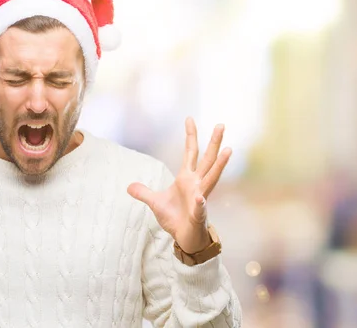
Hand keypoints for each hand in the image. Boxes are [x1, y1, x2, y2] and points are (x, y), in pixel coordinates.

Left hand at [127, 117, 230, 253]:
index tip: (189, 118)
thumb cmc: (175, 219)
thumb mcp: (155, 203)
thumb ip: (144, 193)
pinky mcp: (199, 214)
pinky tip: (200, 198)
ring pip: (212, 179)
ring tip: (228, 151)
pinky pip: (200, 207)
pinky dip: (200, 203)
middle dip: (213, 143)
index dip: (190, 136)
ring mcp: (200, 198)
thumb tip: (129, 186)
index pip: (190, 153)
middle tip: (221, 125)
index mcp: (187, 178)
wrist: (184, 239)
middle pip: (207, 160)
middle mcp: (197, 184)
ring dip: (219, 165)